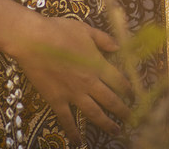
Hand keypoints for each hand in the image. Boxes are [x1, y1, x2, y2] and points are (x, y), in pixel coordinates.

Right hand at [6, 13, 132, 142]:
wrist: (33, 40)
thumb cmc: (60, 31)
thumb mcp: (86, 30)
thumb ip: (104, 40)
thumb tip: (119, 47)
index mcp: (98, 65)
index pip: (119, 81)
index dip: (128, 89)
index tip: (134, 96)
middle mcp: (89, 82)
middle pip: (110, 100)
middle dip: (123, 110)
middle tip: (131, 119)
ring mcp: (73, 93)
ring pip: (94, 113)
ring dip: (106, 123)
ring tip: (115, 131)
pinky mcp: (56, 100)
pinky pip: (66, 119)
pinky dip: (73, 131)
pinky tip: (78, 141)